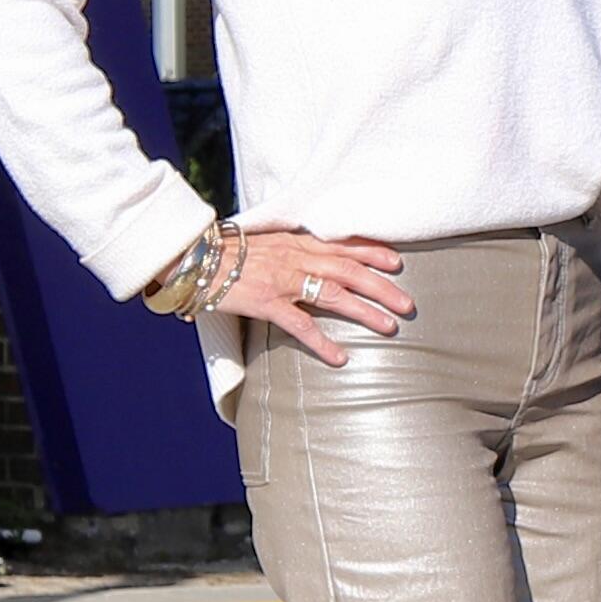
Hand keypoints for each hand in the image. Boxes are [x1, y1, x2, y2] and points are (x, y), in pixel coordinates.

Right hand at [211, 229, 410, 366]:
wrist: (192, 256)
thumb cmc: (227, 252)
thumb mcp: (266, 243)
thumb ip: (290, 251)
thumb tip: (310, 260)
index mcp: (297, 243)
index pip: (344, 245)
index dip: (373, 253)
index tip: (397, 262)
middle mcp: (297, 258)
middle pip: (351, 271)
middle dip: (383, 288)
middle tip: (408, 304)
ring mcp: (283, 280)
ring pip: (335, 295)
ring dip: (366, 312)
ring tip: (390, 327)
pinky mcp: (267, 302)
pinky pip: (301, 325)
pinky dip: (323, 343)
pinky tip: (341, 358)